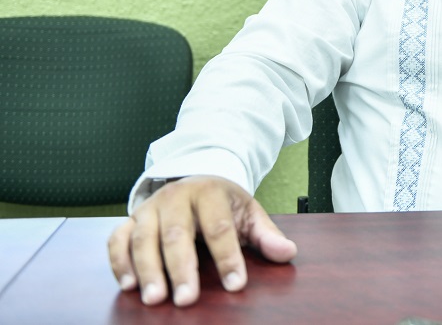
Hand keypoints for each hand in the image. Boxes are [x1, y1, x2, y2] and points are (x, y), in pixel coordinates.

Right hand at [107, 175, 296, 306]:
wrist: (195, 178)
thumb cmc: (223, 203)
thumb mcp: (248, 213)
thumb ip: (267, 234)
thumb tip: (287, 252)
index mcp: (210, 193)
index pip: (220, 227)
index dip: (228, 257)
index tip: (236, 285)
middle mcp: (176, 197)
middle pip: (177, 234)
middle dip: (181, 269)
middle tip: (185, 299)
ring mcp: (150, 208)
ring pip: (143, 238)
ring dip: (147, 269)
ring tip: (154, 298)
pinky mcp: (130, 219)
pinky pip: (117, 240)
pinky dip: (119, 262)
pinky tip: (128, 285)